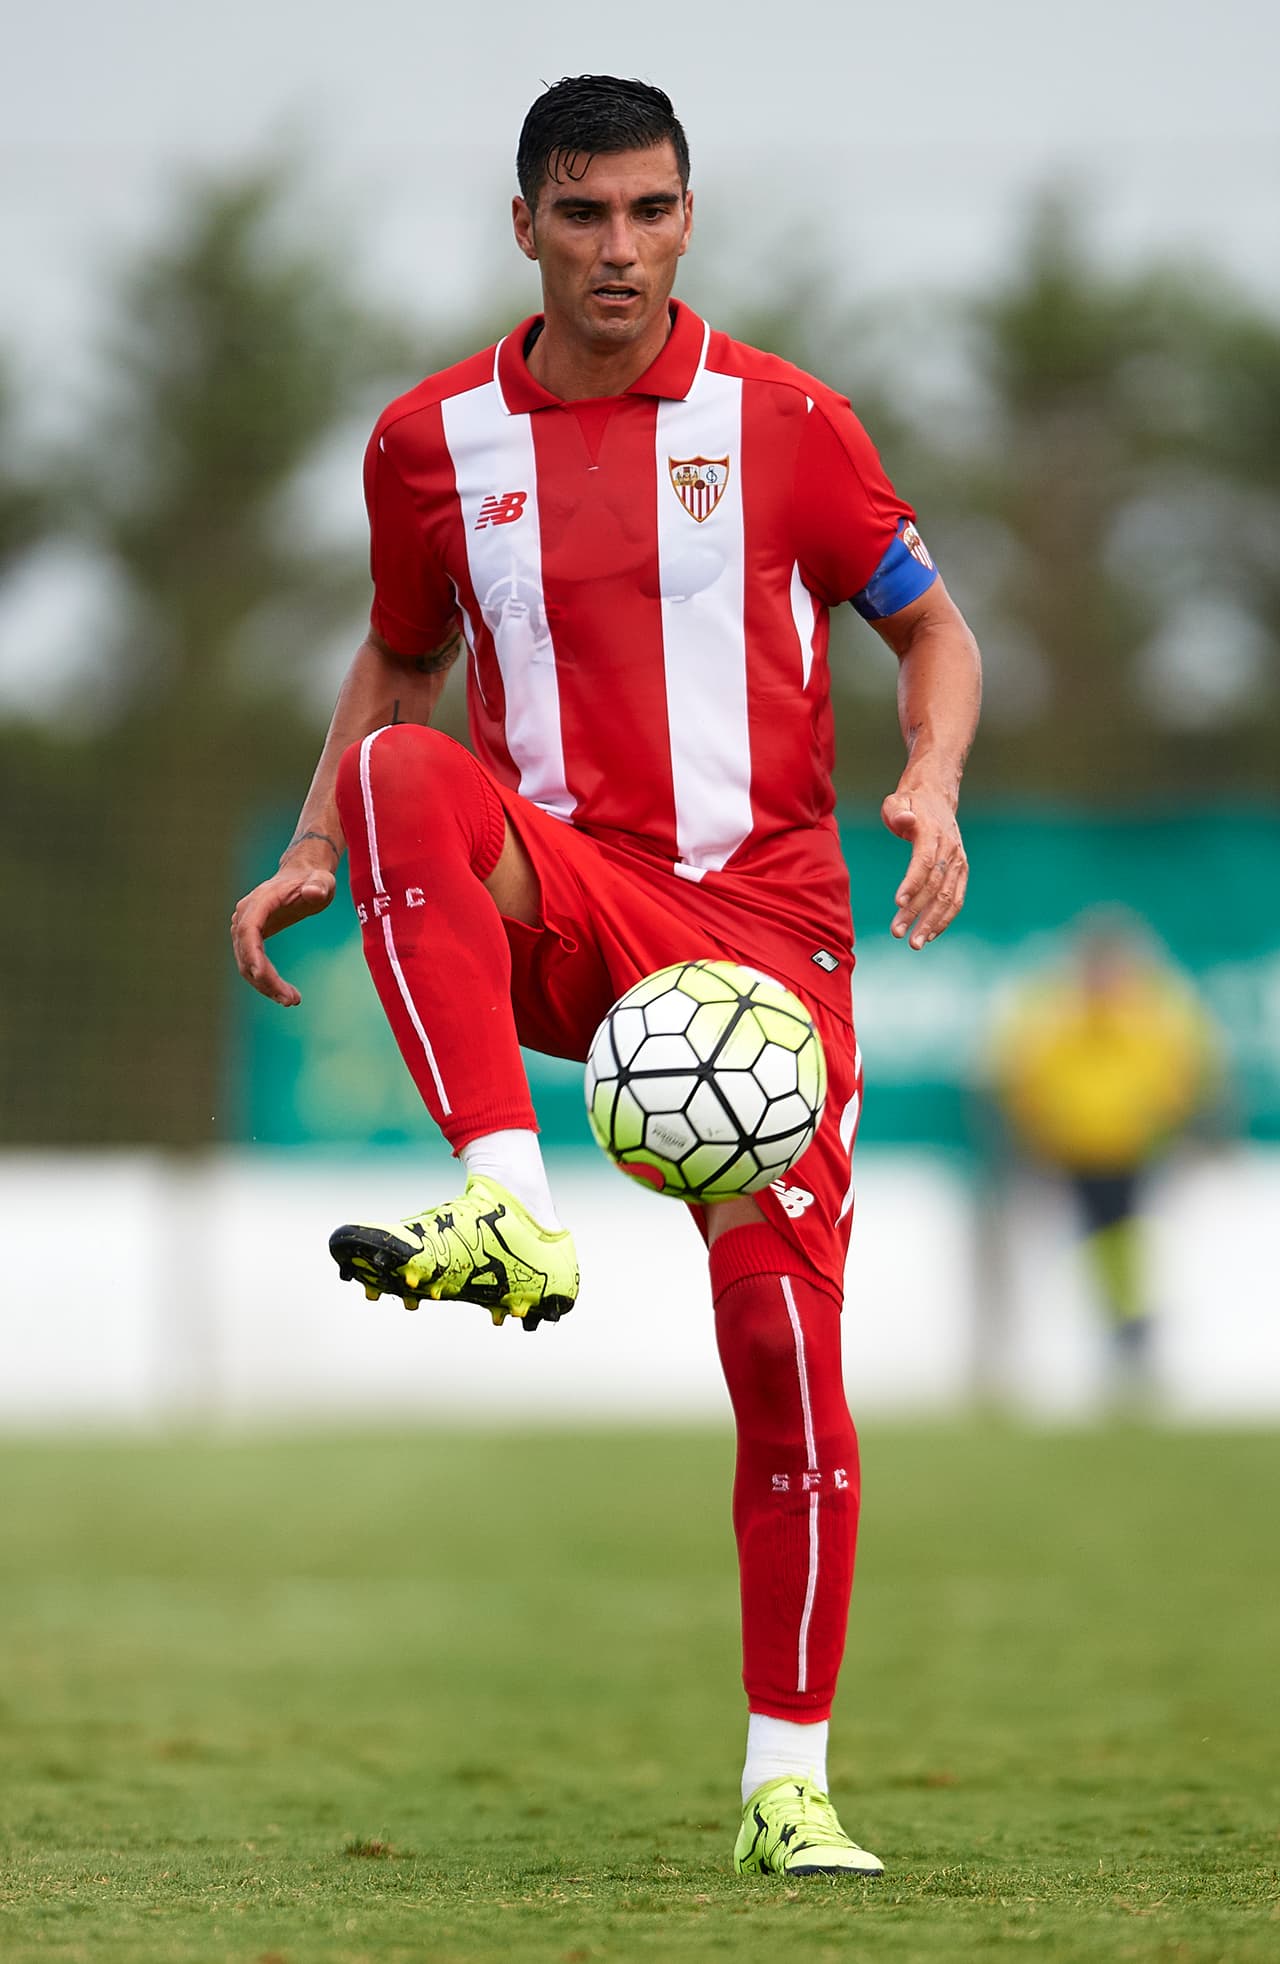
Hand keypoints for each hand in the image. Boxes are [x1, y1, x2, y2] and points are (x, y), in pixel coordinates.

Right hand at [231, 858, 336, 1005]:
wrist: (303, 876)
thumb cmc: (313, 879)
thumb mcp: (323, 881)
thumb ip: (319, 886)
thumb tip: (313, 892)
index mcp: (261, 900)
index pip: (248, 930)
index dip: (252, 954)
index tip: (262, 976)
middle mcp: (246, 914)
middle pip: (246, 952)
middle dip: (264, 979)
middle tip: (290, 1000)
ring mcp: (244, 926)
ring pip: (245, 963)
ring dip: (264, 985)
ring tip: (291, 1000)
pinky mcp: (250, 938)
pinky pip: (251, 963)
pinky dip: (265, 980)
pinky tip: (284, 993)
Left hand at [881, 785, 968, 950]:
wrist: (936, 799)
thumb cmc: (909, 804)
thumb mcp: (896, 801)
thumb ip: (897, 812)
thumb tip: (906, 820)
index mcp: (932, 834)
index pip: (924, 862)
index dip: (913, 883)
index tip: (898, 903)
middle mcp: (950, 850)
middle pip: (934, 885)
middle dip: (916, 912)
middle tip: (897, 932)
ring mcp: (958, 862)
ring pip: (948, 897)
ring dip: (932, 922)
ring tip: (914, 943)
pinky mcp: (961, 872)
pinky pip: (956, 900)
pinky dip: (944, 919)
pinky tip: (929, 935)